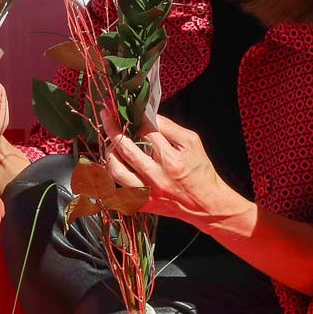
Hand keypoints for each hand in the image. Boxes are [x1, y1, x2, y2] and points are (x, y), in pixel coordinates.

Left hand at [104, 113, 246, 226]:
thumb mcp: (192, 142)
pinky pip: (116, 191)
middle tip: (107, 116)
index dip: (134, 117)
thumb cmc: (200, 171)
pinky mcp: (141, 204)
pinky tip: (112, 165)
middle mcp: (156, 177)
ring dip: (109, 153)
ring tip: (111, 143)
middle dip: (112, 128)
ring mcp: (146, 192)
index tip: (125, 109)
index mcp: (170, 160)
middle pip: (125, 148)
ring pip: (116, 170)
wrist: (205, 204)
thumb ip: (170, 127)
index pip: (145, 132)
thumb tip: (148, 115)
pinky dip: (110, 177)